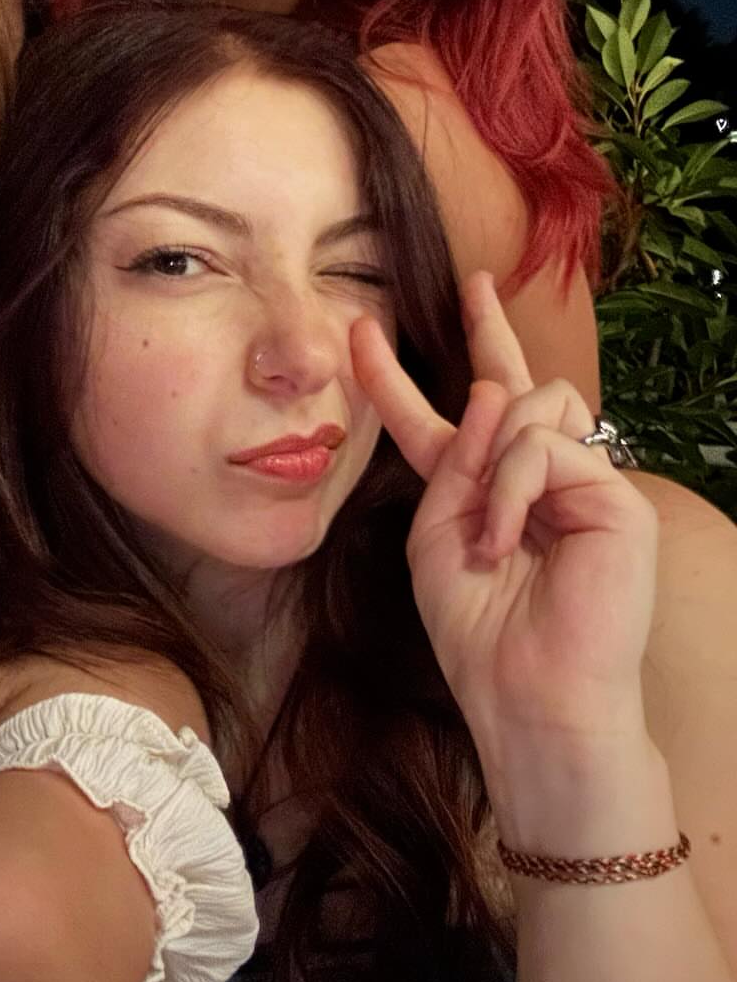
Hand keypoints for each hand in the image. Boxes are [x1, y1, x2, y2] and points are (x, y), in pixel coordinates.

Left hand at [350, 273, 658, 760]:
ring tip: (487, 532)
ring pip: (530, 404)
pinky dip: (510, 490)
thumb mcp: (435, 532)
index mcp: (484, 491)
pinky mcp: (618, 499)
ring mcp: (584, 484)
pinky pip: (544, 447)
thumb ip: (450, 460)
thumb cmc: (479, 631)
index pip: (444, 423)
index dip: (399, 380)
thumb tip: (489, 392)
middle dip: (489, 329)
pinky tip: (504, 540)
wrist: (527, 695)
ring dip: (489, 457)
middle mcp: (538, 479)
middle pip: (514, 385)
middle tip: (470, 286)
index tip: (363, 333)